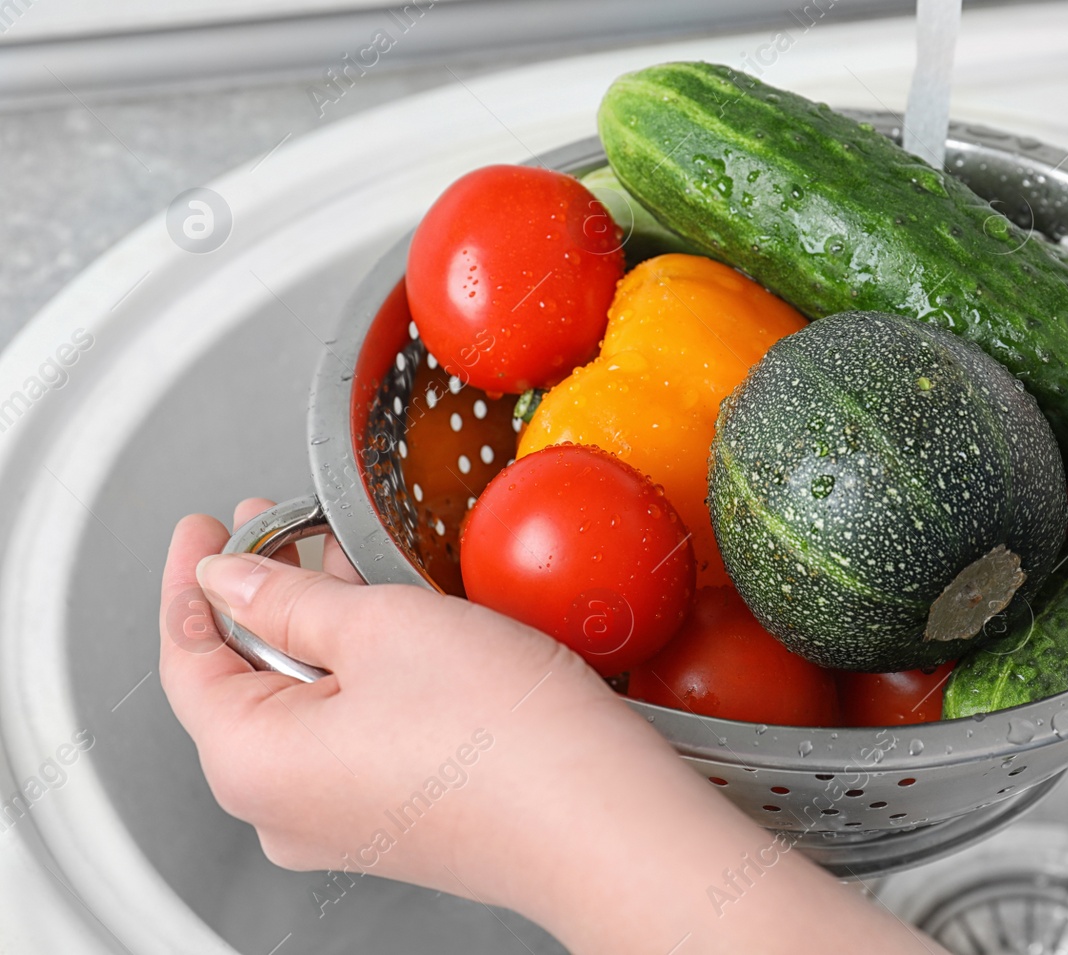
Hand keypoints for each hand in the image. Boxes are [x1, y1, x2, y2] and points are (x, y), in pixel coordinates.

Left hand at [160, 500, 939, 954]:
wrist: (602, 818)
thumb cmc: (505, 743)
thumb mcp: (382, 627)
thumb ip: (290, 596)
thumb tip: (231, 578)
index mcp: (251, 764)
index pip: (187, 653)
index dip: (195, 573)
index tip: (209, 524)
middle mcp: (282, 810)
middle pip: (246, 679)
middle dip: (267, 594)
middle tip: (282, 523)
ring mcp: (341, 821)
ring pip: (307, 702)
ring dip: (323, 627)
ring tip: (351, 563)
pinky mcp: (396, 819)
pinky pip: (353, 731)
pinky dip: (362, 671)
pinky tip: (397, 624)